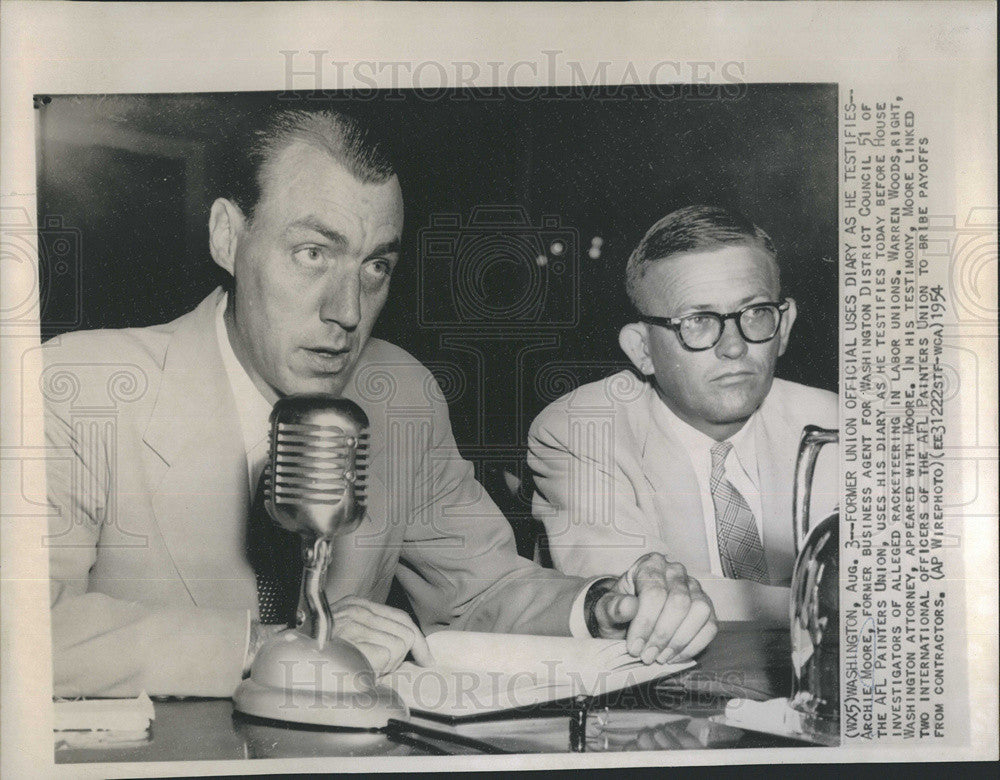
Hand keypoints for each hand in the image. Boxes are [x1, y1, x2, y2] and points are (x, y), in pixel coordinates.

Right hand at [330, 596, 433, 674]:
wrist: (293, 670)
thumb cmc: (321, 661)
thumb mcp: (353, 639)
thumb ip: (376, 634)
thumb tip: (410, 647)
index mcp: (356, 605)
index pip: (400, 617)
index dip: (418, 640)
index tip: (426, 658)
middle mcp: (356, 609)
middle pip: (405, 629)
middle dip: (402, 654)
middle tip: (381, 667)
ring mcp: (355, 622)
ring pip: (401, 642)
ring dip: (389, 662)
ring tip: (366, 667)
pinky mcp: (356, 638)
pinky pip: (391, 652)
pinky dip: (382, 666)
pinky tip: (363, 669)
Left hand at [591, 553, 716, 663]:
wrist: (629, 620)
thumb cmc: (619, 611)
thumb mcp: (605, 610)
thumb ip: (613, 607)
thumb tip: (629, 606)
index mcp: (650, 564)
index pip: (654, 592)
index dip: (645, 623)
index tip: (634, 647)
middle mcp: (676, 571)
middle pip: (679, 602)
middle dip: (662, 635)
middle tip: (647, 656)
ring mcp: (695, 588)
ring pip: (699, 611)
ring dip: (680, 640)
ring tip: (660, 657)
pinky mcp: (706, 607)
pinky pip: (710, 625)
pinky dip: (694, 645)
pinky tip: (674, 656)